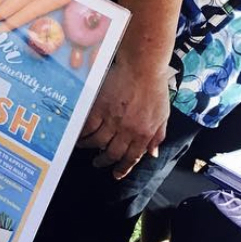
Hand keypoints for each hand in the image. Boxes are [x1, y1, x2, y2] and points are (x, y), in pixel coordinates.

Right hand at [78, 58, 170, 178]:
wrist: (142, 67)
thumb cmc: (154, 89)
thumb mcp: (162, 116)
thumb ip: (157, 136)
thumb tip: (152, 153)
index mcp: (144, 133)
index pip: (131, 157)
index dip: (122, 168)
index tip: (115, 174)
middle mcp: (127, 130)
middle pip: (112, 153)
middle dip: (104, 161)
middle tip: (98, 163)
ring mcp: (112, 119)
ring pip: (97, 142)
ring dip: (89, 148)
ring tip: (84, 148)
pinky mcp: (99, 107)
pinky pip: (87, 127)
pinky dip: (81, 134)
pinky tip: (77, 136)